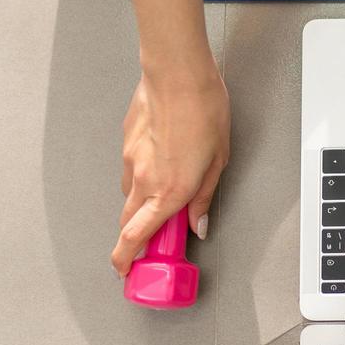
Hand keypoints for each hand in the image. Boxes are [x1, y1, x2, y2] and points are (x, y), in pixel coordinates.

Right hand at [112, 63, 230, 276]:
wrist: (178, 73)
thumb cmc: (204, 111)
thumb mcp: (218, 160)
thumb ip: (204, 197)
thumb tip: (198, 222)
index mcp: (169, 191)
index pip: (135, 237)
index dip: (125, 259)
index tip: (126, 270)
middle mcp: (144, 180)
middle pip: (127, 222)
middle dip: (134, 237)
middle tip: (153, 238)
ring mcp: (130, 160)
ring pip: (129, 195)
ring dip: (141, 203)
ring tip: (165, 191)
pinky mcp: (126, 142)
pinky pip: (131, 169)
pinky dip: (142, 175)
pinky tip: (162, 159)